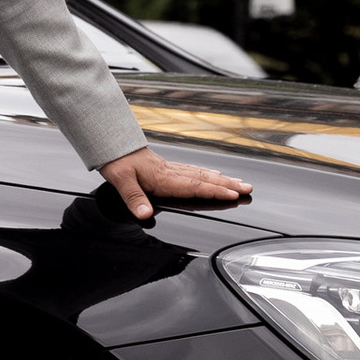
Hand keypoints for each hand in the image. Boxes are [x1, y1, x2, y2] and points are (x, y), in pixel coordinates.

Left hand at [98, 150, 252, 221]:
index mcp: (163, 178)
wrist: (111, 145)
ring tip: (239, 183)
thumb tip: (145, 214)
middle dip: (227, 185)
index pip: (194, 186)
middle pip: (204, 180)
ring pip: (202, 175)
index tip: (233, 195)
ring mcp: (171, 169)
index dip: (214, 191)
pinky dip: (208, 174)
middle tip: (248, 189)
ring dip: (222, 179)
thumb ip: (134, 199)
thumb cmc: (117, 161)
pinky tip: (214, 175)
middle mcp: (171, 173)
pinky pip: (193, 171)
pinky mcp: (168, 168)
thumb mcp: (120, 181)